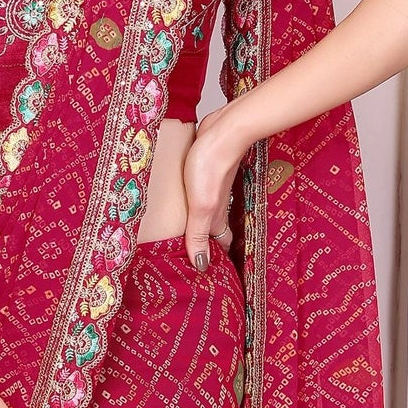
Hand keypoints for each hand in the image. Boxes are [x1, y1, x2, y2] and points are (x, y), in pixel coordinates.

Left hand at [182, 109, 247, 270]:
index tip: (206, 275)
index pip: (219, 245)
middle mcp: (216, 206)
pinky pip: (200, 195)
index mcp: (216, 217)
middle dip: (207, 245)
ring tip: (187, 238)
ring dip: (200, 226)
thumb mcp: (201, 207)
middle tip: (195, 259)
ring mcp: (212, 189)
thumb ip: (199, 235)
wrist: (222, 132)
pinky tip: (185, 205)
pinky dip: (195, 205)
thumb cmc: (211, 166)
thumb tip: (200, 266)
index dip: (214, 260)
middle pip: (214, 231)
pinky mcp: (205, 174)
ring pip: (208, 213)